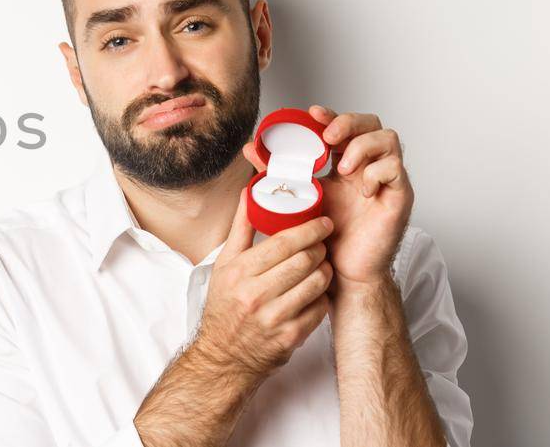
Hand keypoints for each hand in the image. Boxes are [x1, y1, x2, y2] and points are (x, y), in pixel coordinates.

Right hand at [191, 189, 333, 374]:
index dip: (308, 230)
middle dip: (319, 248)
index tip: (323, 222)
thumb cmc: (225, 306)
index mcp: (239, 273)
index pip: (283, 243)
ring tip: (322, 266)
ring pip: (316, 283)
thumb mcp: (224, 266)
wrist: (224, 355)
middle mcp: (255, 295)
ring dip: (325, 271)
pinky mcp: (290, 336)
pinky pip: (319, 309)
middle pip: (303, 261)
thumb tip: (249, 194)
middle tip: (323, 244)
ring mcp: (274, 317)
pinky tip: (316, 291)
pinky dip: (322, 297)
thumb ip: (241, 229)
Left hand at [242, 105, 412, 289]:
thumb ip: (277, 172)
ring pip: (388, 139)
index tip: (312, 112)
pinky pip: (396, 170)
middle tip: (328, 137)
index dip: (332, 115)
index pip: (346, 126)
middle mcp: (367, 166)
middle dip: (349, 122)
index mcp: (344, 163)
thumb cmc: (324, 237)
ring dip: (362, 146)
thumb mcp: (298, 197)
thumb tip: (250, 148)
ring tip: (342, 168)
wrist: (340, 271)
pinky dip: (377, 172)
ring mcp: (385, 180)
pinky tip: (361, 189)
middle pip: (371, 123)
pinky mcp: (399, 197)